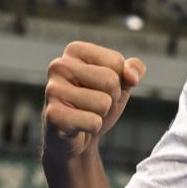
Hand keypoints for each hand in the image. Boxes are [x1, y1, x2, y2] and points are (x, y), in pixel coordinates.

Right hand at [43, 41, 145, 161]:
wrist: (77, 137)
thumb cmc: (96, 102)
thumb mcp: (121, 82)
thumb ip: (134, 69)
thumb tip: (132, 76)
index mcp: (75, 50)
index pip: (116, 61)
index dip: (118, 80)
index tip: (101, 87)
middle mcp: (59, 65)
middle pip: (111, 80)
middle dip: (111, 97)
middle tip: (94, 103)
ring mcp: (52, 90)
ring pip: (103, 103)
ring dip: (101, 113)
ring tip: (85, 113)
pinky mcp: (52, 115)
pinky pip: (93, 122)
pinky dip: (93, 127)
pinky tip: (78, 126)